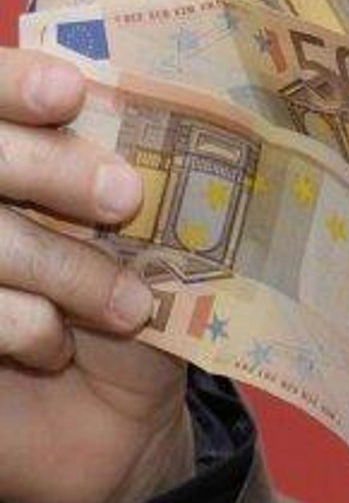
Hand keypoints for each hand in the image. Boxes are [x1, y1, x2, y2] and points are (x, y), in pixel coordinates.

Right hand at [0, 47, 191, 502]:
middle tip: (124, 197)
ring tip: (128, 304)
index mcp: (14, 148)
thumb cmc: (133, 296)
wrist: (111, 418)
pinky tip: (57, 346)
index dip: (14, 84)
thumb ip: (138, 159)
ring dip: (61, 266)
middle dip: (52, 167)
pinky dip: (21, 324)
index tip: (71, 92)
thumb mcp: (151, 226)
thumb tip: (178, 88)